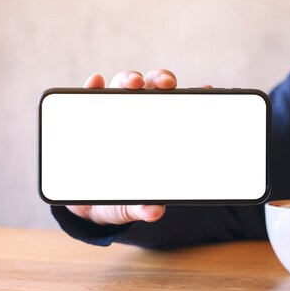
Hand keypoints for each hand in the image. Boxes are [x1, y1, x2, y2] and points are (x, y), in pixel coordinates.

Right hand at [66, 69, 211, 224]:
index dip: (190, 96)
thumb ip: (143, 207)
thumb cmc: (120, 195)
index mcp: (158, 131)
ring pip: (124, 86)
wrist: (87, 201)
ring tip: (134, 82)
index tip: (204, 91)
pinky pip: (89, 95)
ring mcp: (113, 113)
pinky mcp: (86, 115)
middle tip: (166, 84)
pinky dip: (93, 85)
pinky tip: (96, 81)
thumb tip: (155, 212)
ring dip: (130, 78)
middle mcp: (139, 115)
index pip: (176, 108)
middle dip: (161, 80)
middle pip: (152, 88)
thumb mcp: (132, 204)